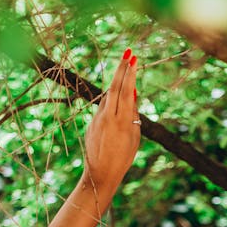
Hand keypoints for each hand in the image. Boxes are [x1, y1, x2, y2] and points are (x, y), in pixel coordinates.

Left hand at [83, 49, 139, 189]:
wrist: (101, 174)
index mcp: (121, 121)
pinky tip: (117, 94)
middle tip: (128, 52)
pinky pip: (103, 107)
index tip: (134, 58)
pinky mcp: (92, 123)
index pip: (125, 91)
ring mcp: (97, 119)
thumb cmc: (123, 158)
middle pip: (114, 87)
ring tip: (125, 66)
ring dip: (116, 82)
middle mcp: (107, 117)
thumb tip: (132, 93)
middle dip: (122, 69)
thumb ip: (132, 114)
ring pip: (108, 96)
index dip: (129, 73)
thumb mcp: (134, 136)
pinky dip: (111, 99)